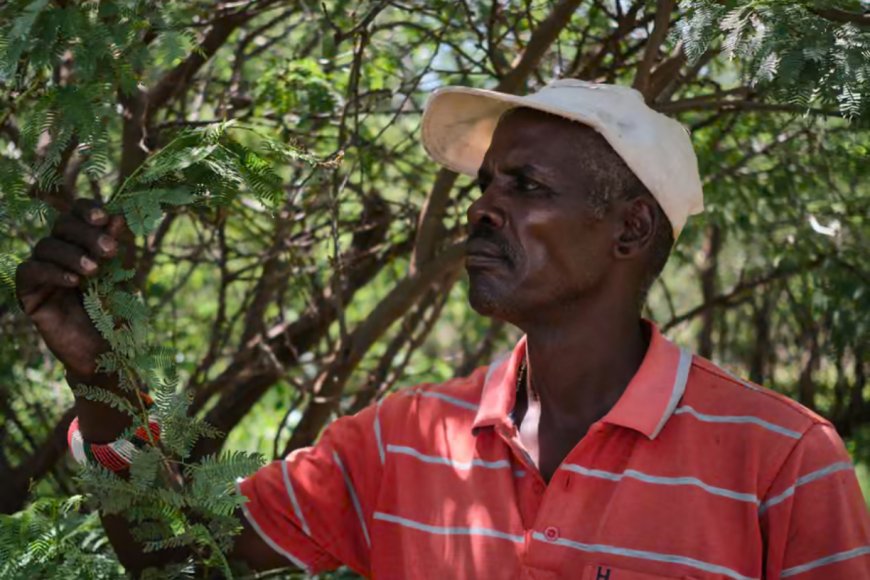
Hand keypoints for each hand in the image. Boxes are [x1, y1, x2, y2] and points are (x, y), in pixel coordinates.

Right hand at [16, 199, 127, 378]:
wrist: (105, 352)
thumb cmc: (114, 313)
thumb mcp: (119, 277)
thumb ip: (114, 248)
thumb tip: (117, 215)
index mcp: (81, 244)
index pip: (76, 214)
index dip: (86, 210)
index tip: (104, 217)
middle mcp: (58, 253)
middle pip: (61, 225)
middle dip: (86, 234)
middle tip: (109, 250)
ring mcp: (41, 272)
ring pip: (45, 246)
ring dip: (72, 254)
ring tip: (94, 271)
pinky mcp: (29, 293)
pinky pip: (30, 271)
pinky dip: (52, 272)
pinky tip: (74, 282)